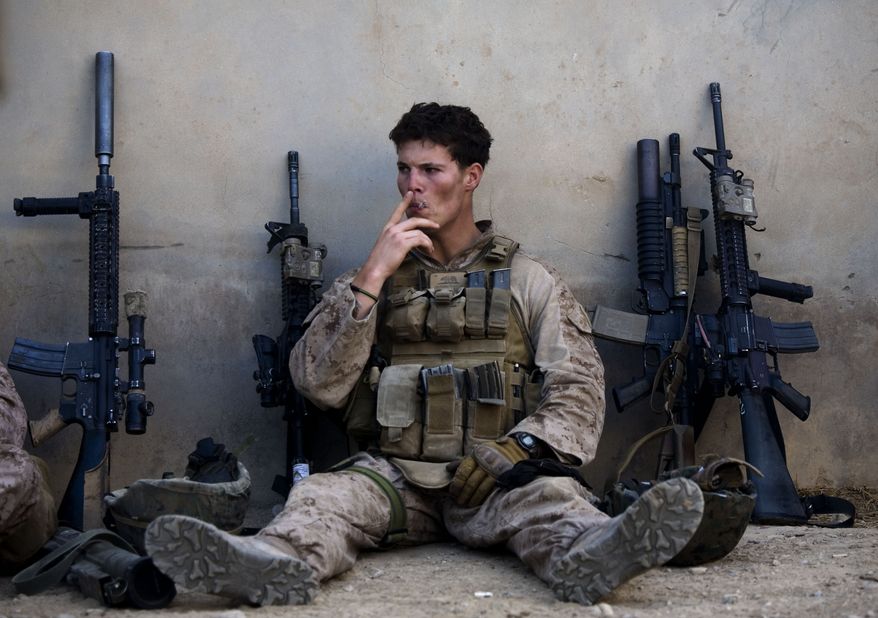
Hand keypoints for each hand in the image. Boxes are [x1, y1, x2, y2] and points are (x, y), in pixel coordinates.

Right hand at [350, 192, 439, 315]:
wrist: (375, 269)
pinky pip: (420, 240)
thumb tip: (409, 242)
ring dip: (428, 241)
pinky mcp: (403, 243)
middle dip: (428, 223)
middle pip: (415, 221)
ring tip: (430, 248)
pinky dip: (427, 245)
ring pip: (420, 233)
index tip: (410, 194)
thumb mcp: (386, 246)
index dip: (404, 202)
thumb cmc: (380, 262)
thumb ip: (396, 240)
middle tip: (436, 226)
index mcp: (387, 229)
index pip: (397, 212)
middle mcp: (392, 229)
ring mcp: (397, 235)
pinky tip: (428, 250)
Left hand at [448, 438, 528, 507]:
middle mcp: (485, 462)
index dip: (456, 485)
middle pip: (470, 482)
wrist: (516, 448)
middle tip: (458, 501)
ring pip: (480, 489)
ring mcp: (495, 470)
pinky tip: (479, 502)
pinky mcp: (503, 477)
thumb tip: (448, 468)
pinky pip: (491, 490)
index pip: (462, 472)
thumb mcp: (478, 452)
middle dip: (463, 494)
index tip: (452, 493)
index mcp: (476, 454)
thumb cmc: (493, 451)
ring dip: (472, 499)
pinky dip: (483, 498)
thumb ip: (464, 461)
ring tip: (467, 504)